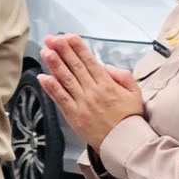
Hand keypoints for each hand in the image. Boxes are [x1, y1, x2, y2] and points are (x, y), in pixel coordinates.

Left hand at [38, 34, 146, 149]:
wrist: (124, 141)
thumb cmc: (130, 116)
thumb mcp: (134, 92)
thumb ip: (122, 76)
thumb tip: (105, 66)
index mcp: (107, 84)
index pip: (89, 61)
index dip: (78, 48)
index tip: (68, 36)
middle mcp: (92, 91)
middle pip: (75, 67)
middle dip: (63, 51)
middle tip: (52, 39)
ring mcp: (81, 103)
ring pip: (65, 80)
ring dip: (54, 65)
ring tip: (45, 51)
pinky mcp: (74, 115)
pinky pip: (60, 99)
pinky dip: (51, 88)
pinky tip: (44, 77)